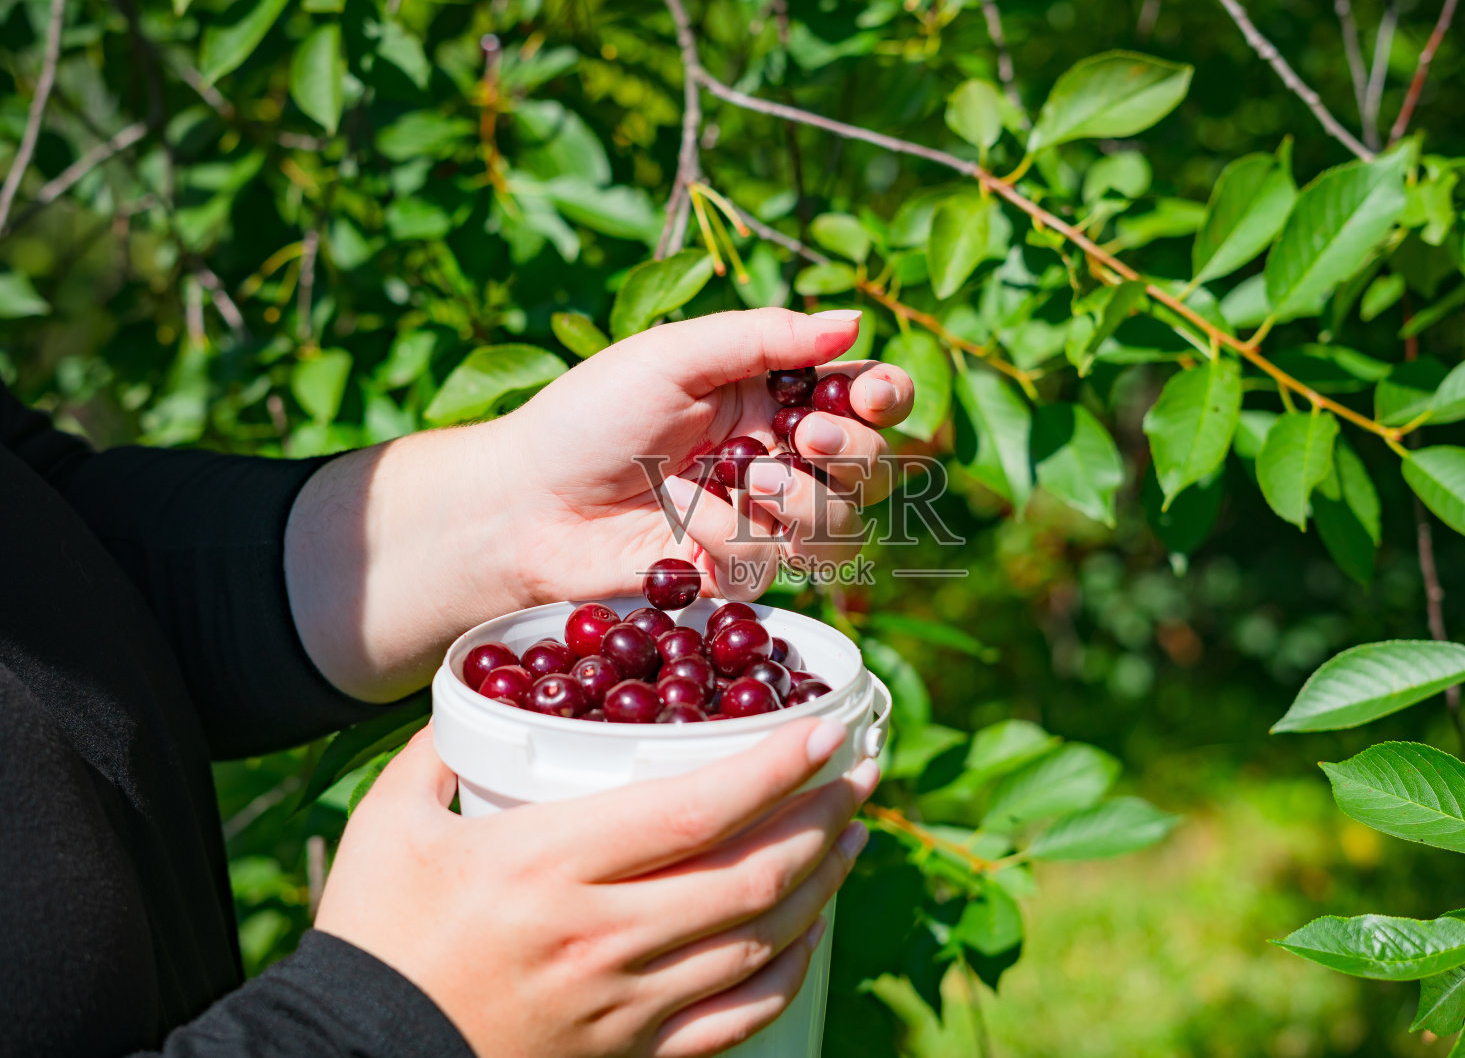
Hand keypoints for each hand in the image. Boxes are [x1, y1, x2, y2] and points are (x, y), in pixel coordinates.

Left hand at [287, 307, 913, 699]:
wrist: (526, 505)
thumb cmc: (587, 417)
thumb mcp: (672, 357)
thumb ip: (763, 337)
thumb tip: (854, 320)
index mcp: (770, 391)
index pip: (864, 394)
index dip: (887, 395)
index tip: (870, 392)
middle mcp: (779, 453)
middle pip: (873, 463)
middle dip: (854, 451)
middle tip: (806, 438)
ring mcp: (763, 518)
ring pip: (843, 525)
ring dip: (808, 503)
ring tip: (751, 484)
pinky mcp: (739, 571)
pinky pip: (779, 564)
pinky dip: (737, 537)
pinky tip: (684, 516)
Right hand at [316, 718, 878, 1057]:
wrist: (350, 1057)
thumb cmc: (373, 939)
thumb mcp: (391, 826)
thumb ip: (446, 750)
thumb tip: (488, 697)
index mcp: (550, 864)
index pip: (698, 809)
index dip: (778, 766)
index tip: (828, 729)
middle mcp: (604, 935)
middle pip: (753, 874)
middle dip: (826, 817)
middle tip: (859, 773)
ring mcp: (624, 1004)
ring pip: (760, 941)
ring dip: (822, 883)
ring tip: (852, 836)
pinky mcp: (630, 1055)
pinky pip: (738, 1017)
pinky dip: (787, 968)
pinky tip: (805, 930)